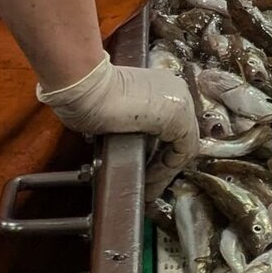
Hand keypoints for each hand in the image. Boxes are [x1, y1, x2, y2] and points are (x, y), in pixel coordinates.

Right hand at [37, 58, 198, 199]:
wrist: (88, 88)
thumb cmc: (90, 96)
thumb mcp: (116, 112)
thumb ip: (131, 125)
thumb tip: (130, 145)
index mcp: (161, 85)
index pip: (171, 124)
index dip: (159, 151)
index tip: (145, 167)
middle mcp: (176, 90)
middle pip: (179, 136)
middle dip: (163, 163)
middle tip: (148, 183)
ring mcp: (180, 101)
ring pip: (182, 145)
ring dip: (165, 170)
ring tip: (148, 186)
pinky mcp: (178, 116)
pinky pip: (183, 151)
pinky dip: (167, 169)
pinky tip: (150, 179)